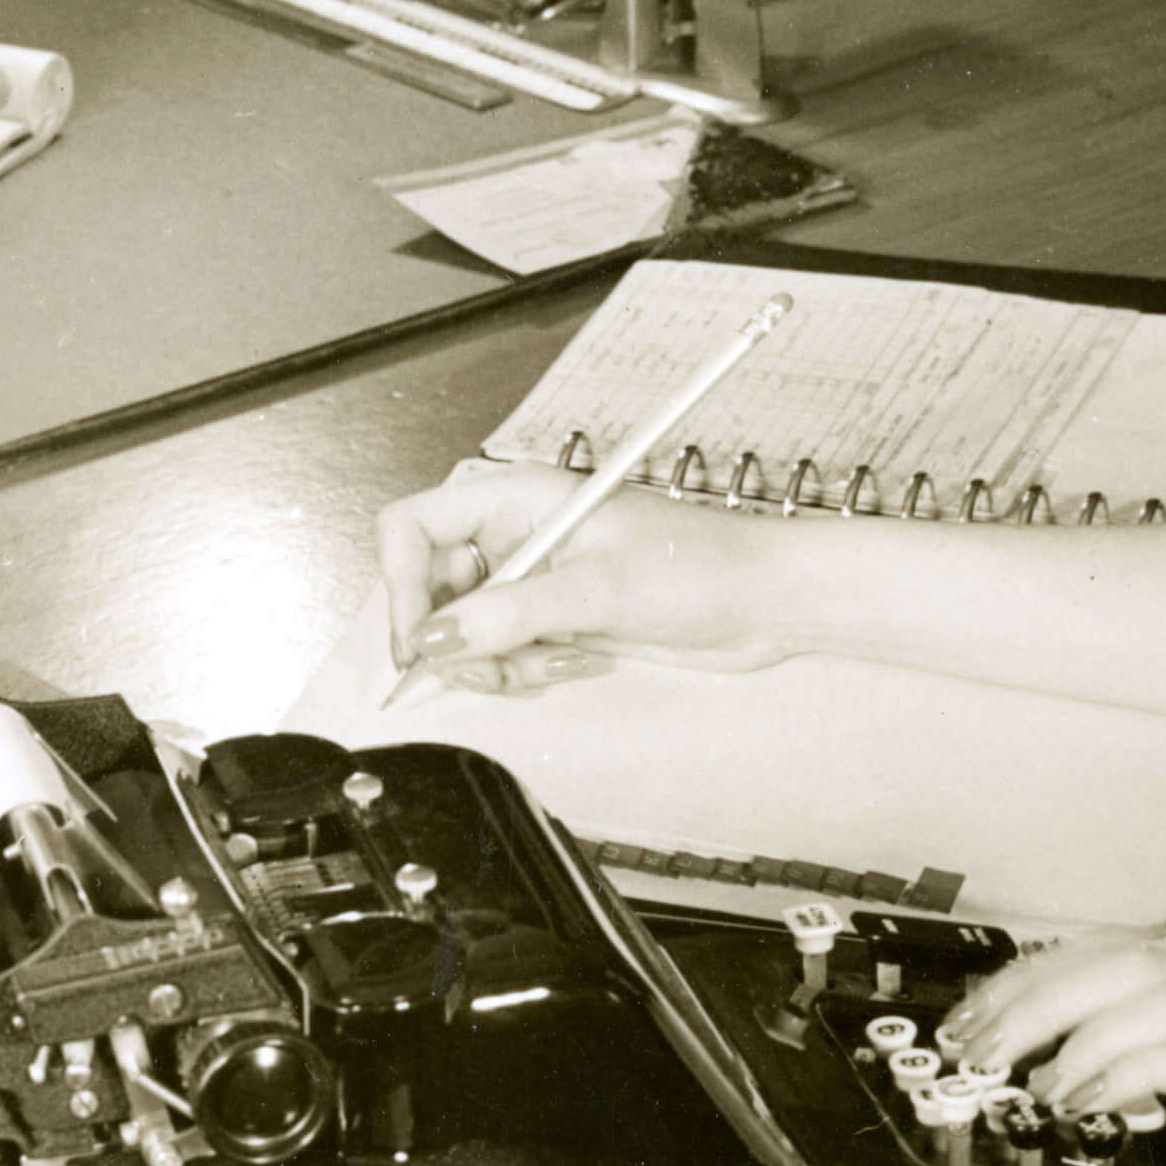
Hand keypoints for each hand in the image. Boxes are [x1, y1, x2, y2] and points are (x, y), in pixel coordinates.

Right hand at [375, 463, 789, 692]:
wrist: (765, 600)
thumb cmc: (702, 566)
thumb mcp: (600, 590)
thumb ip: (512, 613)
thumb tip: (435, 638)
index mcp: (517, 498)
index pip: (413, 526)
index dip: (400, 582)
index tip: (420, 639)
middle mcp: (517, 534)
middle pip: (430, 586)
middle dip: (451, 638)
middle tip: (489, 667)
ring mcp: (535, 577)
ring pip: (464, 628)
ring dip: (493, 660)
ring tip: (551, 660)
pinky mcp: (556, 616)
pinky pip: (505, 649)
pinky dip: (523, 667)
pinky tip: (575, 660)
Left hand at [934, 932, 1165, 1165]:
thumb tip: (1130, 1087)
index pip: (1120, 953)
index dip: (1038, 976)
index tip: (980, 1016)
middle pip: (1113, 957)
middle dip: (1027, 992)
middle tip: (966, 1040)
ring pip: (1139, 988)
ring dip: (1058, 1024)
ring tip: (1008, 1070)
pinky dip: (1121, 1064)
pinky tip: (1083, 1095)